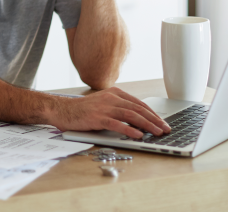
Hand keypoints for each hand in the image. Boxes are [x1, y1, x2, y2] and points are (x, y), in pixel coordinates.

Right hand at [48, 87, 170, 137]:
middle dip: (154, 120)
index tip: (162, 122)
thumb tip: (138, 120)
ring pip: (131, 115)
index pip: (139, 103)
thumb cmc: (83, 110)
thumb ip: (119, 108)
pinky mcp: (97, 118)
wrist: (62, 110)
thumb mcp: (103, 104)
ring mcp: (104, 107)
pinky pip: (116, 124)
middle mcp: (111, 98)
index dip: (152, 113)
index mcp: (114, 93)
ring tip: (156, 132)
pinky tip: (138, 134)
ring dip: (146, 125)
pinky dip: (129, 129)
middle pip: (138, 109)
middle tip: (165, 129)